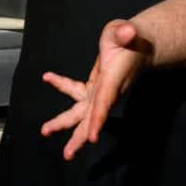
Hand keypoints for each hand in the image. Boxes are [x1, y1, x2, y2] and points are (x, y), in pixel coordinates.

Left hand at [40, 19, 150, 159]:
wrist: (139, 46)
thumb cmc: (131, 40)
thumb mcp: (125, 32)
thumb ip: (125, 32)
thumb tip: (128, 31)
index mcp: (112, 81)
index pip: (104, 103)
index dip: (98, 119)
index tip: (92, 138)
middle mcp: (106, 92)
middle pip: (91, 118)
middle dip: (79, 136)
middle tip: (67, 154)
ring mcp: (99, 92)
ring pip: (81, 113)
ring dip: (64, 123)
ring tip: (45, 130)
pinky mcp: (94, 87)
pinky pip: (75, 91)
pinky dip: (61, 85)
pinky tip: (48, 77)